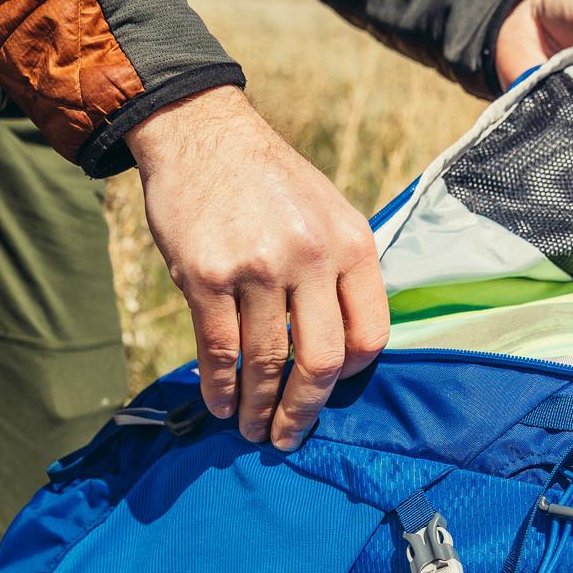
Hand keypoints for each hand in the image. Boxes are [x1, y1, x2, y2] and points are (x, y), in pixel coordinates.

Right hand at [127, 86, 387, 450]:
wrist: (202, 134)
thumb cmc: (268, 182)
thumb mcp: (327, 212)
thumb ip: (341, 272)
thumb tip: (346, 349)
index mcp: (351, 244)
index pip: (369, 336)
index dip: (351, 377)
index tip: (329, 391)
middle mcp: (310, 256)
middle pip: (321, 361)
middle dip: (304, 411)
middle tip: (288, 437)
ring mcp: (257, 267)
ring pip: (266, 362)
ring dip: (258, 407)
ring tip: (251, 429)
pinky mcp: (206, 275)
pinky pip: (219, 350)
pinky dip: (219, 387)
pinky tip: (220, 404)